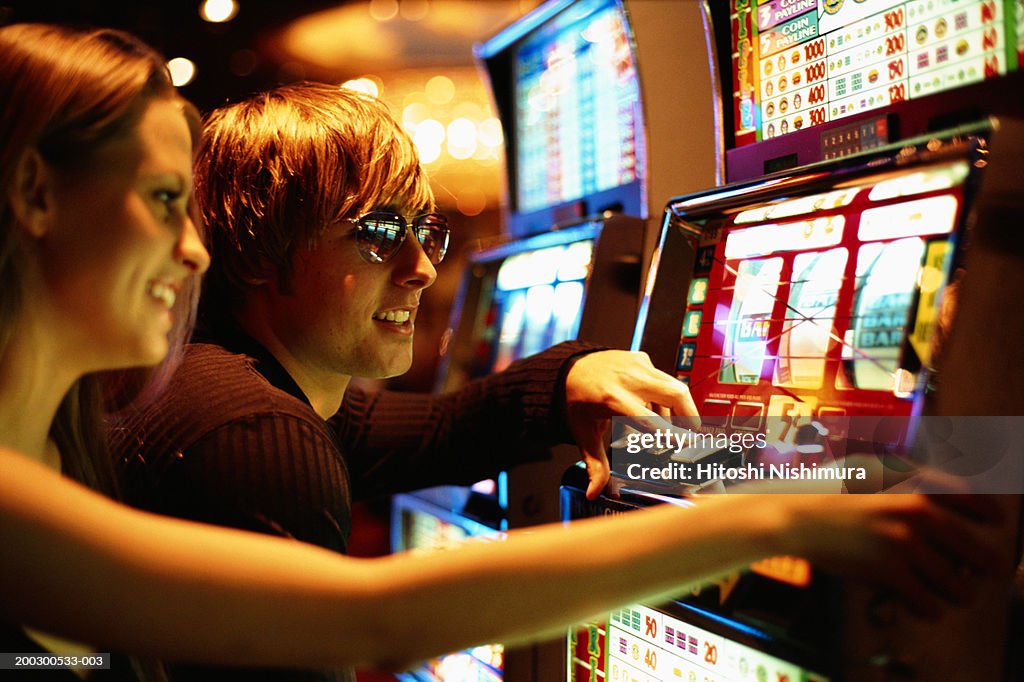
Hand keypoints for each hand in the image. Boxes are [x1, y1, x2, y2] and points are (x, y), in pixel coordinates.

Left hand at [564, 350, 698, 499]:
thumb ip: (595, 464)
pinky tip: (656, 409)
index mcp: (612, 399)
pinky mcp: (642, 358)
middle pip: (674, 394)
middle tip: (692, 436)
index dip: (671, 432)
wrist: (568, 368)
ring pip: (674, 385)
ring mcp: (637, 365)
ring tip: (674, 426)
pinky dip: (666, 396)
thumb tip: (595, 493)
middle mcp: (628, 379)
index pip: (649, 418)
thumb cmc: (577, 401)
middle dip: (690, 416)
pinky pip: (663, 379)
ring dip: (680, 407)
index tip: (687, 444)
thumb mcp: (584, 432)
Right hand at [776, 489, 1009, 617]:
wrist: (792, 514)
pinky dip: (930, 608)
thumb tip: (940, 482)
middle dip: (988, 565)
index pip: (974, 499)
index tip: (996, 523)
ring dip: (960, 592)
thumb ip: (906, 471)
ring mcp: (904, 543)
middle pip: (976, 549)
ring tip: (956, 593)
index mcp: (915, 482)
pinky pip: (929, 603)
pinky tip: (924, 604)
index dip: (990, 514)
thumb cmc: (824, 487)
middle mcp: (917, 511)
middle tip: (990, 572)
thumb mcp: (869, 464)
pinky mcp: (888, 572)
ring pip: (959, 585)